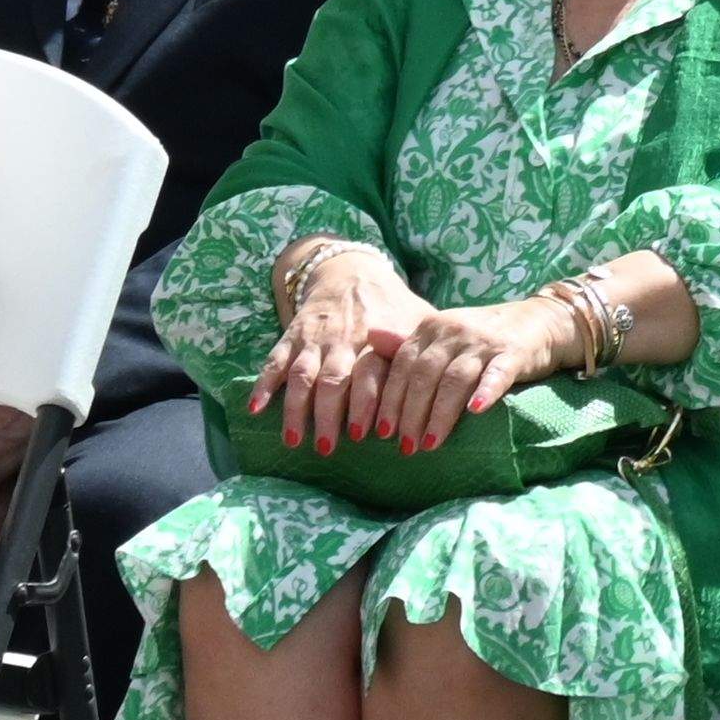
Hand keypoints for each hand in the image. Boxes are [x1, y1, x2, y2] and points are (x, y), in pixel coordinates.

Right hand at [250, 239, 431, 454]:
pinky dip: (263, 385)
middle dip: (330, 415)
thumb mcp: (415, 320)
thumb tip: (464, 385)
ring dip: (296, 409)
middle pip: (334, 380)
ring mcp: (314, 340)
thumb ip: (428, 352)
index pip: (372, 373)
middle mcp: (343, 340)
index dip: (370, 403)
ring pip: (302, 375)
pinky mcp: (290, 338)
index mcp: (375, 339)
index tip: (371, 434)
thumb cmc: (390, 307)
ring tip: (294, 441)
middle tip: (329, 448)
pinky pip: (274, 362)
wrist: (348, 271)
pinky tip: (256, 410)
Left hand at [384, 287, 581, 434]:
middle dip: (410, 413)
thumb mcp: (443, 337)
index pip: (402, 364)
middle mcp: (454, 330)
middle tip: (404, 445)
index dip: (390, 399)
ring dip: (439, 414)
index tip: (382, 432)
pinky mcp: (514, 353)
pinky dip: (485, 392)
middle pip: (424, 374)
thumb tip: (370, 338)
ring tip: (430, 443)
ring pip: (454, 379)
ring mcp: (484, 341)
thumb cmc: (483, 339)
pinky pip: (497, 373)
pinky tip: (475, 412)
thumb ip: (409, 344)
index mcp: (431, 327)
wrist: (540, 321)